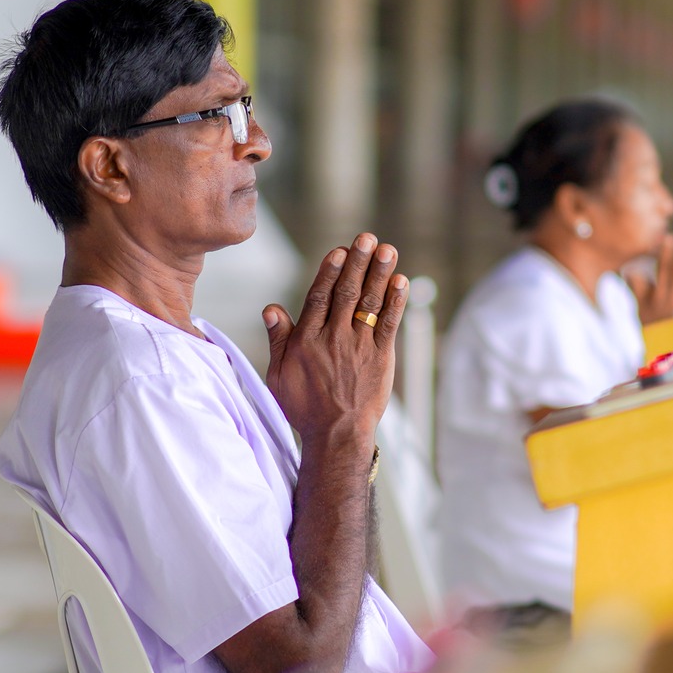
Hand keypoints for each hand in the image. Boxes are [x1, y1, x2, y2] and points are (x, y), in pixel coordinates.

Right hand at [261, 232, 407, 448]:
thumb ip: (279, 339)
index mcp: (307, 340)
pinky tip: (401, 281)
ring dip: (378, 274)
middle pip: (346, 292)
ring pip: (369, 303)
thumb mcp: (279, 374)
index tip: (339, 251)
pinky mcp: (381, 358)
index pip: (319, 297)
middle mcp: (334, 338)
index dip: (330, 272)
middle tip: (366, 237)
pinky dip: (395, 302)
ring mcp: (359, 347)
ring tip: (387, 249)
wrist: (336, 435)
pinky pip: (388, 324)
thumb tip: (271, 308)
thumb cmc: (304, 407)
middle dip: (357, 262)